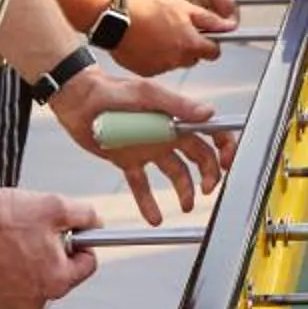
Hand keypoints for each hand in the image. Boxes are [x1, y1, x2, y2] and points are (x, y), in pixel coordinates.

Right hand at [0, 184, 99, 308]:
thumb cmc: (4, 215)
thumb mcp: (56, 206)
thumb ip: (86, 216)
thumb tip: (98, 223)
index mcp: (56, 282)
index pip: (87, 265)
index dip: (82, 241)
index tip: (69, 228)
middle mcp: (32, 300)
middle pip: (58, 273)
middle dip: (52, 251)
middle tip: (34, 228)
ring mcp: (6, 302)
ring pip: (31, 277)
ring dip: (27, 258)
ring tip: (9, 235)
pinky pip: (6, 281)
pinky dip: (4, 266)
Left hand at [47, 69, 230, 225]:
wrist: (79, 99)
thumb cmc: (112, 89)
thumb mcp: (147, 95)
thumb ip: (178, 105)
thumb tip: (209, 114)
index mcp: (175, 118)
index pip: (210, 132)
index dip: (224, 147)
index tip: (229, 163)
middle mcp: (166, 135)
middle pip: (198, 157)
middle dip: (209, 174)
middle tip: (208, 190)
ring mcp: (148, 149)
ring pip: (175, 174)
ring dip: (185, 191)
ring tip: (187, 206)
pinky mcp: (127, 161)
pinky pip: (142, 186)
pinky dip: (148, 203)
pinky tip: (155, 219)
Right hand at [110, 0, 231, 75]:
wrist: (116, 18)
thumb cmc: (147, 9)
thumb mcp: (184, 7)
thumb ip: (209, 19)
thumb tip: (228, 26)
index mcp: (190, 45)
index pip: (213, 52)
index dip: (211, 43)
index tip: (207, 37)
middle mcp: (177, 60)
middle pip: (193, 58)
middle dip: (190, 46)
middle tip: (177, 29)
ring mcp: (160, 68)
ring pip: (175, 62)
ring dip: (172, 51)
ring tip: (158, 33)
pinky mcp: (145, 71)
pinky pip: (157, 66)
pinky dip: (156, 57)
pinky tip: (147, 42)